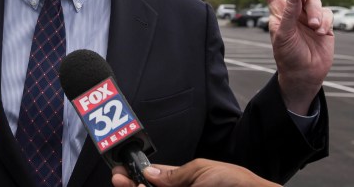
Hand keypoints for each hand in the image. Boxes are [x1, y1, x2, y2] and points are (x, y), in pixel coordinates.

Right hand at [111, 159, 280, 186]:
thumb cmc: (235, 184)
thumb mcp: (202, 170)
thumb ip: (174, 174)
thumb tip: (149, 172)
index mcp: (185, 181)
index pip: (154, 179)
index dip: (136, 173)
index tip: (121, 169)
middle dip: (130, 184)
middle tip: (117, 177)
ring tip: (127, 183)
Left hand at [256, 0, 333, 113]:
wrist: (304, 73)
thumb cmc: (287, 55)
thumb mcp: (284, 35)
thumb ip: (289, 14)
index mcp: (278, 13)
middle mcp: (293, 12)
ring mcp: (309, 18)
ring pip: (316, 2)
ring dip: (316, 13)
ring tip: (315, 29)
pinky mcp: (324, 24)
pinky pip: (327, 13)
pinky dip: (325, 21)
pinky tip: (322, 33)